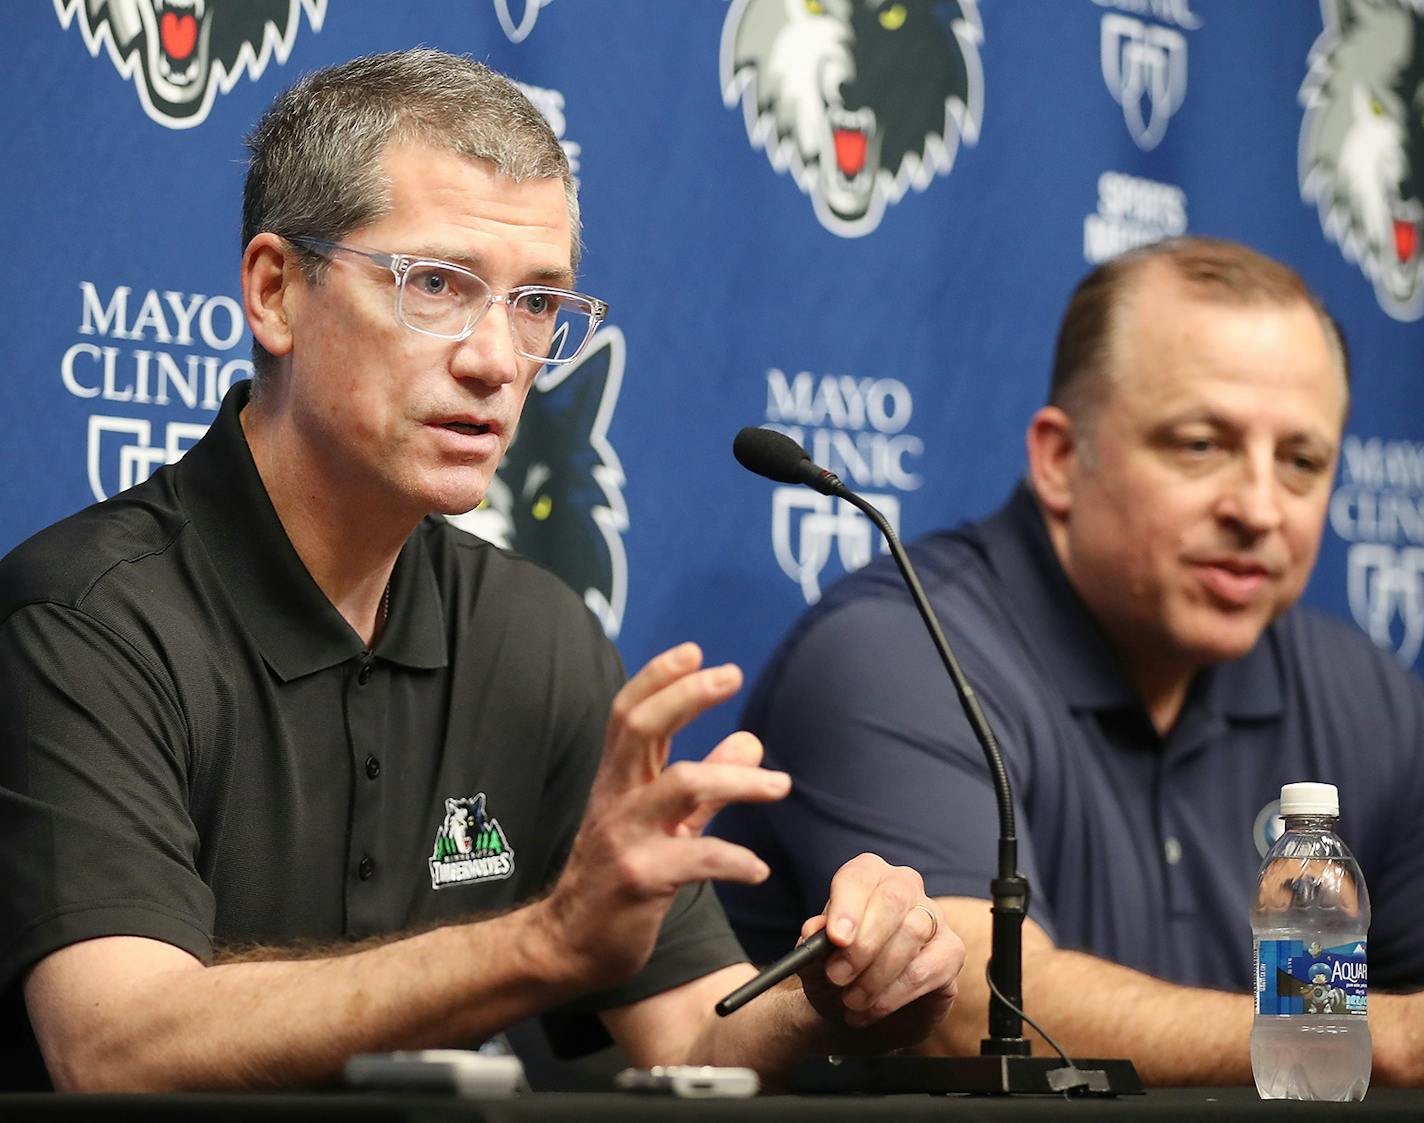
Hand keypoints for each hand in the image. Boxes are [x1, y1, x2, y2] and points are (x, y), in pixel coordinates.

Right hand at [542, 643, 789, 986]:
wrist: (568, 946)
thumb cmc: (615, 880)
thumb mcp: (661, 824)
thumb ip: (707, 786)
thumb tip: (750, 740)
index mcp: (618, 781)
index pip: (629, 712)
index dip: (658, 677)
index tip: (695, 650)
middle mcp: (615, 799)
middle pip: (642, 728)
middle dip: (687, 695)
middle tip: (731, 674)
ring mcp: (624, 837)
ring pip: (680, 784)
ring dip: (737, 779)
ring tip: (780, 786)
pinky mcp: (639, 879)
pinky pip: (696, 859)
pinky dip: (734, 860)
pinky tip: (758, 869)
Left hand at [797, 855, 963, 1051]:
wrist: (859, 1011)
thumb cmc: (838, 973)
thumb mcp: (815, 960)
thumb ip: (813, 942)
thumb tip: (814, 929)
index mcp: (868, 876)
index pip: (860, 875)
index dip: (847, 905)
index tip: (836, 938)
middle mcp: (905, 887)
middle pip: (893, 898)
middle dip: (863, 944)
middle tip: (837, 976)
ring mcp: (934, 917)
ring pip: (912, 933)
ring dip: (876, 975)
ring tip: (851, 1001)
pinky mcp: (951, 952)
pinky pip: (927, 968)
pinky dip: (895, 994)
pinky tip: (874, 1009)